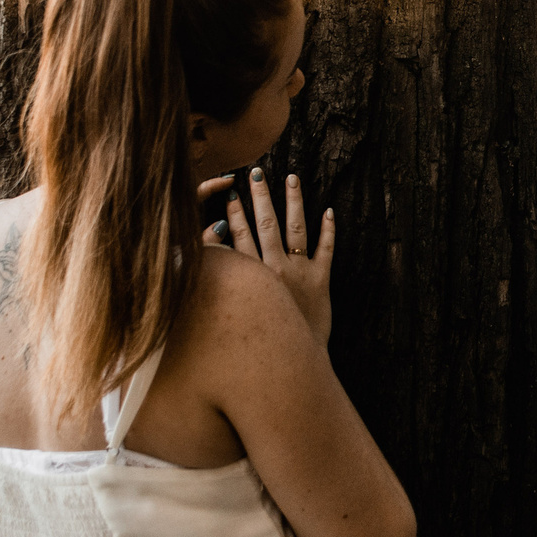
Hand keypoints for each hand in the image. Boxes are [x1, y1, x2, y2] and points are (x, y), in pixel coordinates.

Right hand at [204, 167, 334, 343]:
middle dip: (261, 197)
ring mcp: (299, 273)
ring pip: (296, 229)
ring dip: (293, 202)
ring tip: (291, 178)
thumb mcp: (232, 311)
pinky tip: (328, 211)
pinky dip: (328, 230)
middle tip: (257, 172)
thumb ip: (220, 282)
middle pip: (266, 225)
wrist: (290, 363)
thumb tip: (208, 254)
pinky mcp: (321, 280)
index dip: (234, 213)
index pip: (239, 236)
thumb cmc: (256, 342)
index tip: (230, 191)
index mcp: (251, 276)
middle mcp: (274, 269)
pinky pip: (326, 250)